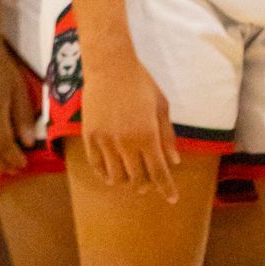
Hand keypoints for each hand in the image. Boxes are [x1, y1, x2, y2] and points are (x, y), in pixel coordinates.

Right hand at [81, 50, 180, 202]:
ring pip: (116, 177)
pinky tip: (110, 174)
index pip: (159, 172)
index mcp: (147, 135)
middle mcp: (126, 142)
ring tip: (129, 178)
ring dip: (125, 181)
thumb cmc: (140, 83)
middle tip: (148, 184)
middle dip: (145, 185)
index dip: (166, 189)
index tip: (172, 199)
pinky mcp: (90, 136)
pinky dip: (105, 174)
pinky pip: (96, 165)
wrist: (110, 66)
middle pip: (137, 179)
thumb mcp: (161, 107)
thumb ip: (167, 136)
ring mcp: (105, 141)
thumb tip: (174, 161)